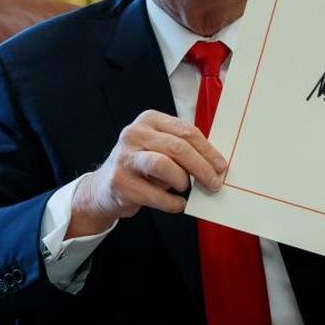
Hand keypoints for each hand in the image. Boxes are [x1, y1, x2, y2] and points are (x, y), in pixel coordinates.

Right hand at [67, 110, 226, 237]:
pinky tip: (178, 204)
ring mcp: (124, 157)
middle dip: (201, 167)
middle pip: (178, 147)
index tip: (221, 165)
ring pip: (164, 165)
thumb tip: (215, 164)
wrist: (104, 188)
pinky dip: (172, 202)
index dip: (207, 150)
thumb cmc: (141, 166)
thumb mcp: (160, 148)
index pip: (186, 131)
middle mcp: (134, 134)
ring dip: (183, 180)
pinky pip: (155, 194)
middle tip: (214, 182)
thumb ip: (183, 150)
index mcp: (149, 120)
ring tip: (187, 189)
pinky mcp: (119, 182)